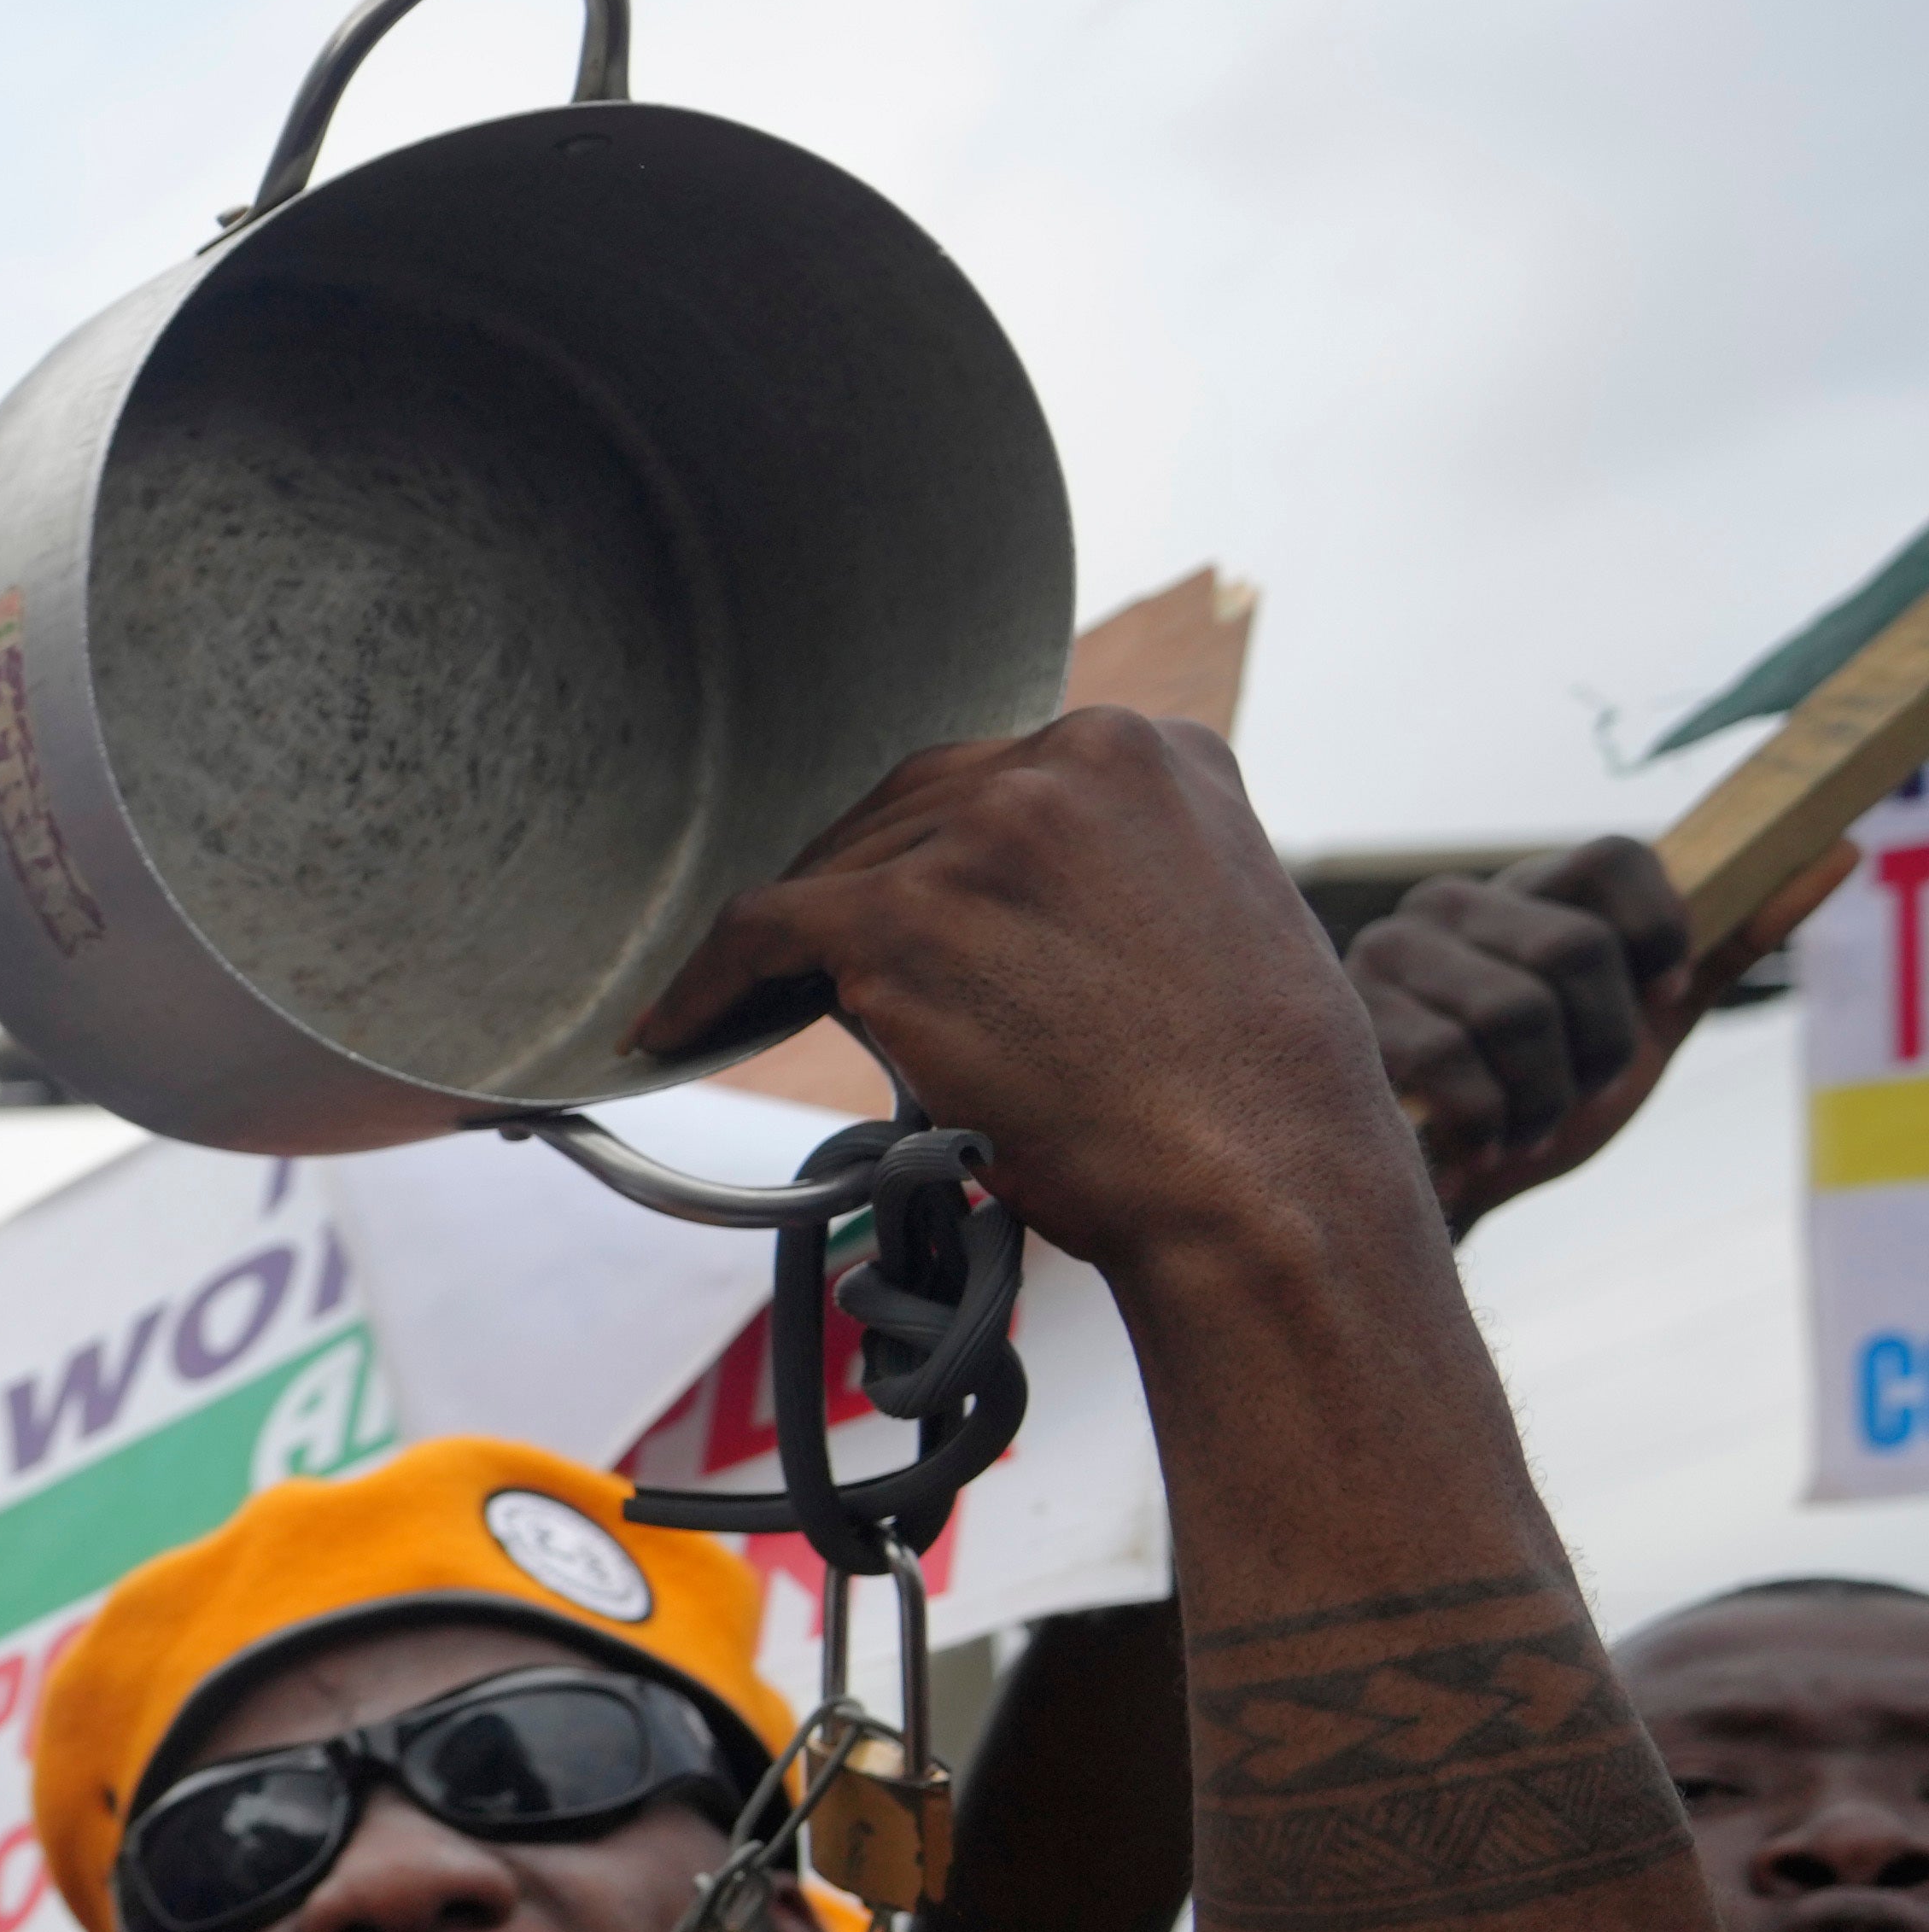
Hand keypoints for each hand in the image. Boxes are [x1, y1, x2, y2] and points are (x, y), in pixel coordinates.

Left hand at [625, 712, 1401, 1280]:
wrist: (1258, 1181)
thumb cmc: (1242, 1095)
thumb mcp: (1202, 915)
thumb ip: (1102, 872)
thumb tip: (982, 907)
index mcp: (1149, 751)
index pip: (987, 783)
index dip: (925, 857)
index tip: (883, 908)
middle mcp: (1068, 763)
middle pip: (900, 814)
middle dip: (859, 897)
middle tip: (811, 975)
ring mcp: (984, 833)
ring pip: (834, 878)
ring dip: (808, 957)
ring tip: (774, 1017)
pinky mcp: (904, 915)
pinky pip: (758, 934)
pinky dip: (708, 985)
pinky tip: (674, 1029)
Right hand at [1358, 830, 1812, 1235]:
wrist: (1449, 1193)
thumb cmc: (1543, 1098)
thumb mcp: (1649, 1025)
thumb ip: (1725, 947)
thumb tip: (1842, 850)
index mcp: (1526, 890)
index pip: (1612, 857)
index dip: (1657, 936)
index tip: (1656, 1000)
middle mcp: (1449, 902)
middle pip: (1574, 948)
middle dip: (1602, 1044)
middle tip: (1583, 1090)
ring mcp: (1388, 955)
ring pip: (1516, 1010)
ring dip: (1544, 1096)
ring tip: (1529, 1128)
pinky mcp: (1346, 1019)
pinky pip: (1448, 1059)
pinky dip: (1490, 1120)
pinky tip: (1485, 1144)